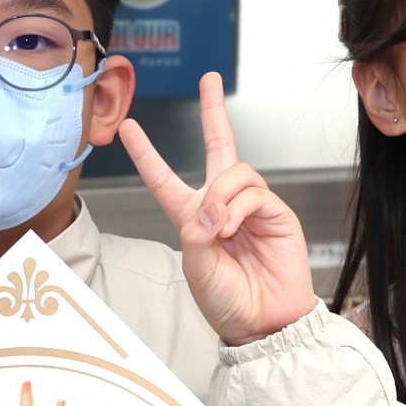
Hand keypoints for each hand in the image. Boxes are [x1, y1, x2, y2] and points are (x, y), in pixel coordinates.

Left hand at [119, 72, 315, 345]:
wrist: (264, 325)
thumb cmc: (228, 304)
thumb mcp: (196, 269)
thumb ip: (195, 232)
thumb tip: (211, 204)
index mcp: (194, 220)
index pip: (165, 180)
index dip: (147, 154)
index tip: (128, 127)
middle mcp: (223, 207)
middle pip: (219, 147)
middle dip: (213, 112)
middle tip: (210, 80)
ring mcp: (252, 208)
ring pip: (235, 171)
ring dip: (220, 194)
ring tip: (217, 227)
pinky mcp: (277, 214)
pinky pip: (253, 192)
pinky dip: (236, 208)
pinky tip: (231, 228)